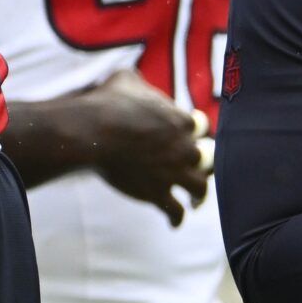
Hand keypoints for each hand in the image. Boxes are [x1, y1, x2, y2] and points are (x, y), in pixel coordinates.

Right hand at [84, 70, 208, 225]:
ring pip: (199, 188)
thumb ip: (139, 82)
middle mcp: (184, 148)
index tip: (188, 135)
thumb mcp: (126, 79)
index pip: (200, 127)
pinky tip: (174, 223)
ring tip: (196, 201)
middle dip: (202, 162)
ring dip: (199, 194)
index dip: (193, 131)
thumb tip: (134, 80)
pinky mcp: (158, 193)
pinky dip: (177, 218)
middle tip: (198, 168)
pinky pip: (175, 212)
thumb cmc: (108, 102)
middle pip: (207, 158)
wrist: (94, 132)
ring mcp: (173, 173)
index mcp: (181, 121)